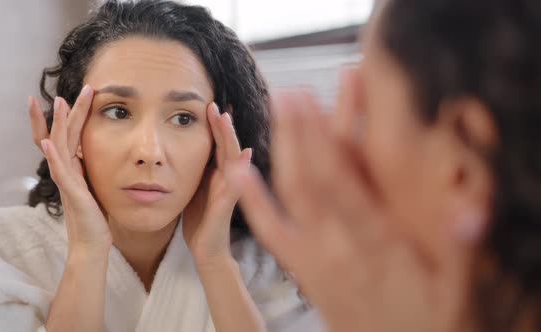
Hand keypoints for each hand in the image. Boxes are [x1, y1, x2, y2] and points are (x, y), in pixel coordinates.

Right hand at [28, 86, 111, 255]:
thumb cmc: (95, 216)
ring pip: (59, 147)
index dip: (69, 116)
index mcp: (73, 168)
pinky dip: (53, 156)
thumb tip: (94, 154)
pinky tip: (48, 142)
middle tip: (63, 90)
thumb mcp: (95, 185)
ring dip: (57, 124)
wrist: (92, 243)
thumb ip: (90, 169)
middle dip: (63, 112)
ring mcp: (67, 181)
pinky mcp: (72, 194)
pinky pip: (60, 172)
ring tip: (56, 103)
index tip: (72, 94)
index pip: (69, 136)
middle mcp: (66, 171)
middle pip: (61, 135)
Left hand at [182, 103, 251, 267]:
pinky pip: (235, 185)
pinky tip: (245, 154)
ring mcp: (231, 191)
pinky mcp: (228, 206)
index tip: (210, 103)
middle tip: (216, 104)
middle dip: (223, 125)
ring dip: (230, 139)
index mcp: (217, 173)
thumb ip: (195, 169)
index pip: (218, 143)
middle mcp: (228, 178)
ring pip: (234, 159)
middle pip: (228, 145)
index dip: (216, 124)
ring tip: (226, 119)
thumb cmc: (199, 220)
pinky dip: (240, 169)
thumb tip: (191, 146)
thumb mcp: (192, 188)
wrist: (206, 250)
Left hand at [227, 69, 466, 331]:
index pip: (342, 183)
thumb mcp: (457, 297)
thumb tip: (472, 214)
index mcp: (374, 247)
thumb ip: (462, 254)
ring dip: (279, 154)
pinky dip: (254, 200)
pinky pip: (270, 231)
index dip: (324, 139)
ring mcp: (315, 259)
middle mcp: (337, 248)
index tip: (314, 102)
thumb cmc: (426, 326)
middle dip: (299, 133)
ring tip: (272, 115)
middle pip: (310, 180)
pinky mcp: (303, 269)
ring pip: (288, 197)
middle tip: (288, 91)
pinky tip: (241, 171)